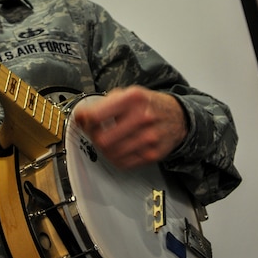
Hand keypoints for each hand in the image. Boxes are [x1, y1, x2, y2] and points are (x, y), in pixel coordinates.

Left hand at [73, 86, 187, 169]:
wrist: (178, 117)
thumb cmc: (148, 105)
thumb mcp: (126, 94)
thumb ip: (102, 104)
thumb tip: (80, 117)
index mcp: (133, 99)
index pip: (96, 115)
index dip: (84, 120)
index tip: (83, 120)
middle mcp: (142, 118)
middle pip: (102, 139)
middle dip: (93, 137)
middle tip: (94, 132)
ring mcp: (149, 138)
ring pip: (111, 154)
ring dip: (103, 148)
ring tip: (108, 139)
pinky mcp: (152, 154)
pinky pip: (123, 163)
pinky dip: (115, 157)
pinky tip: (118, 147)